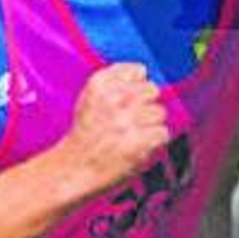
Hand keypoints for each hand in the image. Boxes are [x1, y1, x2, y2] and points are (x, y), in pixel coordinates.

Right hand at [56, 63, 168, 197]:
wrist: (76, 166)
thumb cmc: (86, 132)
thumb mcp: (89, 96)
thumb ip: (114, 79)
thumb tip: (143, 71)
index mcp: (99, 84)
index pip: (138, 71)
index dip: (136, 86)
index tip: (126, 99)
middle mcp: (114, 99)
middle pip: (152, 89)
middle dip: (146, 104)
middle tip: (131, 119)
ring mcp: (127, 120)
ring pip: (159, 112)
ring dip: (150, 125)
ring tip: (132, 134)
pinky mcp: (139, 141)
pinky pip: (162, 133)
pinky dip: (154, 142)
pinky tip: (138, 145)